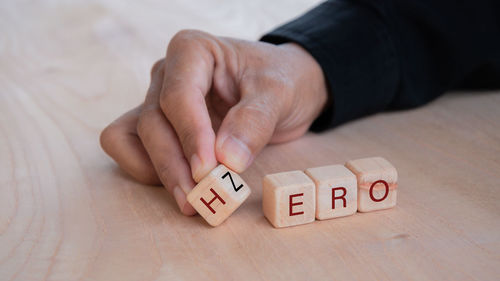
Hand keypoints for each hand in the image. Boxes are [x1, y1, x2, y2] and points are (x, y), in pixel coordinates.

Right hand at [100, 30, 327, 214]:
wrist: (284, 89)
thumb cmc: (280, 81)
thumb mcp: (278, 93)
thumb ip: (255, 121)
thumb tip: (227, 159)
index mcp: (192, 51)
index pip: (178, 95)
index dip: (190, 135)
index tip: (207, 169)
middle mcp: (166, 74)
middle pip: (153, 121)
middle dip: (174, 164)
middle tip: (200, 197)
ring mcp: (157, 100)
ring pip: (134, 137)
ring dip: (159, 170)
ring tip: (191, 199)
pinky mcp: (157, 126)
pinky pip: (128, 147)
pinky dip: (147, 170)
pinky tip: (180, 184)